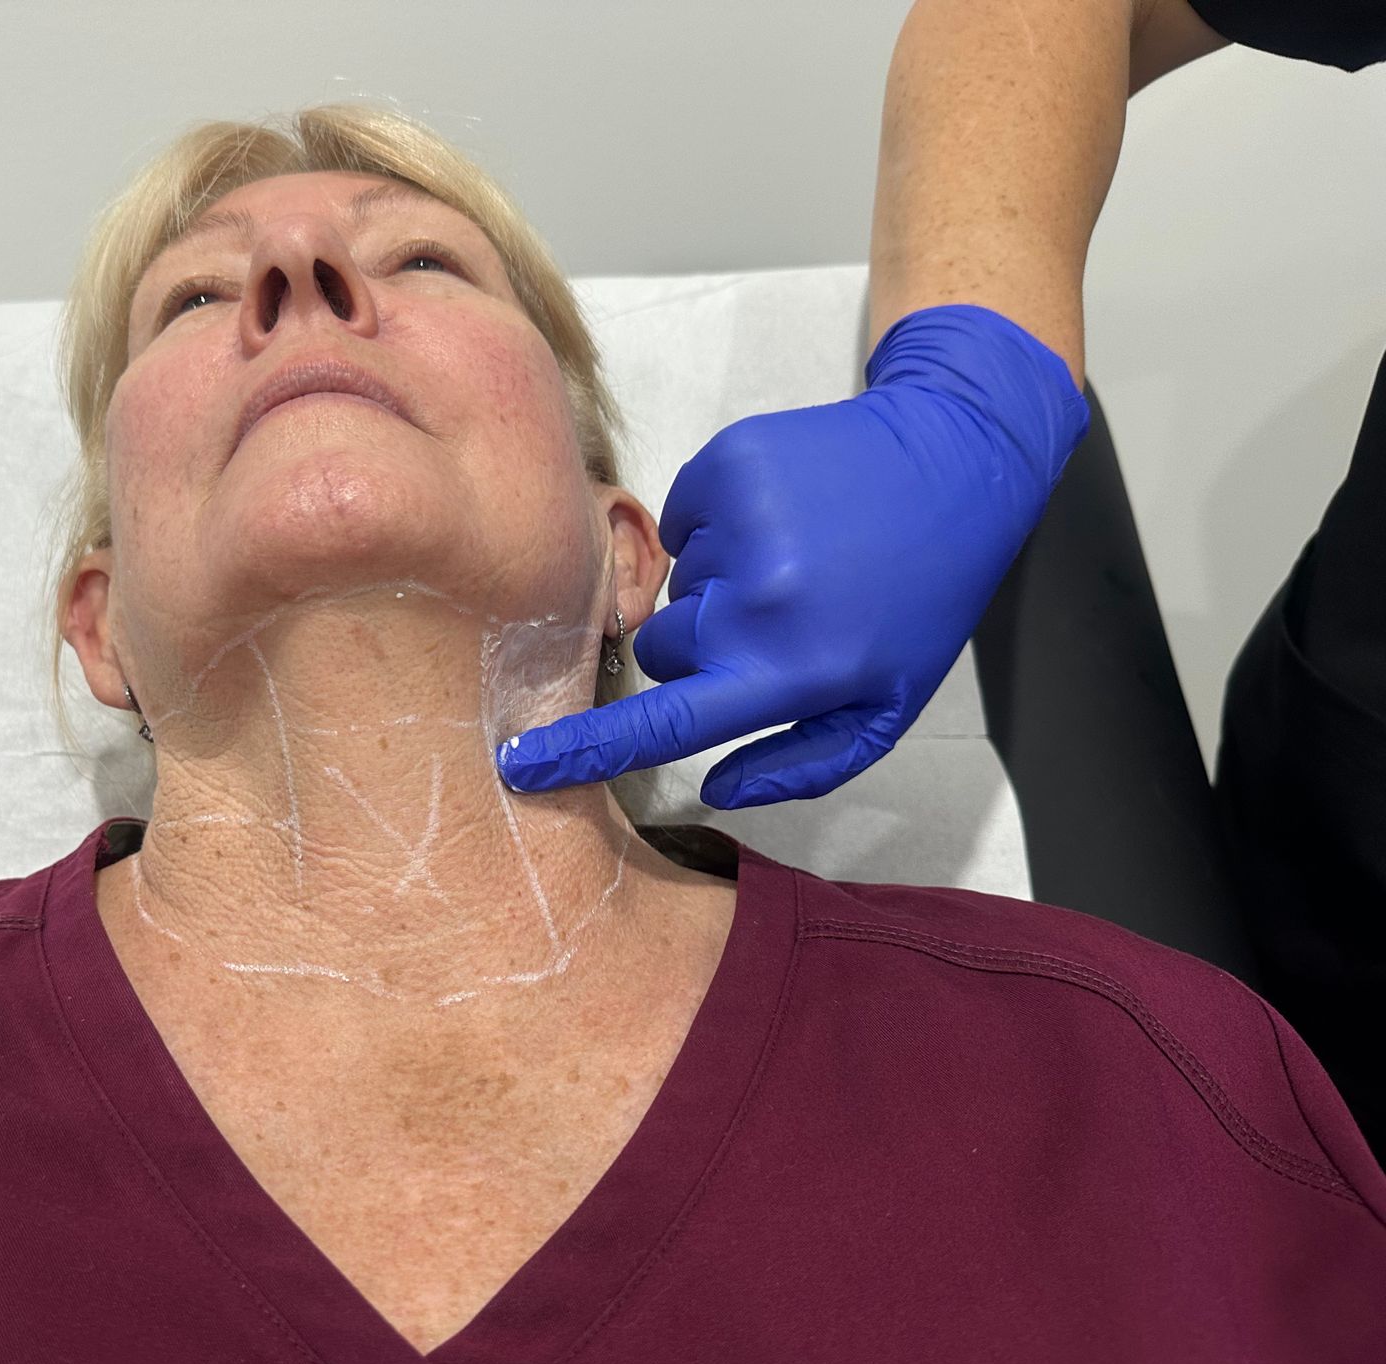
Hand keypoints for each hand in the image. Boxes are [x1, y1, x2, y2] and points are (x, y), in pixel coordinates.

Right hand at [493, 304, 1090, 807]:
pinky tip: (782, 517)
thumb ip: (800, 764)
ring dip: (721, 583)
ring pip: (677, 584)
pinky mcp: (728, 464)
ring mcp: (741, 525)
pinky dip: (718, 525)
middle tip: (775, 623)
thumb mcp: (886, 705)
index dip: (585, 748)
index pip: (666, 722)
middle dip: (699, 646)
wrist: (959, 461)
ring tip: (798, 560)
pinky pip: (682, 521)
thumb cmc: (921, 601)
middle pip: (662, 650)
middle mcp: (759, 600)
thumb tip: (709, 788)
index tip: (520, 763)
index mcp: (794, 670)